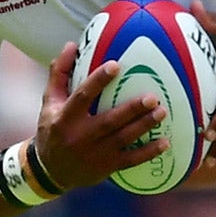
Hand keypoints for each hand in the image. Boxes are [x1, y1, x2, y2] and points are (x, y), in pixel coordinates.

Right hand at [34, 42, 169, 188]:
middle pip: (109, 121)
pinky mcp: (107, 167)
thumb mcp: (50, 102)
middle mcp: (80, 136)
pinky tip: (165, 142)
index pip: (82, 96)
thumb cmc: (52, 129)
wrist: (50, 171)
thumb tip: (72, 45)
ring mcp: (95, 154)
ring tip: (162, 112)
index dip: (98, 80)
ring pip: (123, 139)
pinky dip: (148, 152)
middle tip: (152, 96)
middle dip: (131, 109)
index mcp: (65, 118)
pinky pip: (130, 160)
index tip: (116, 65)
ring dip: (143, 126)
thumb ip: (60, 74)